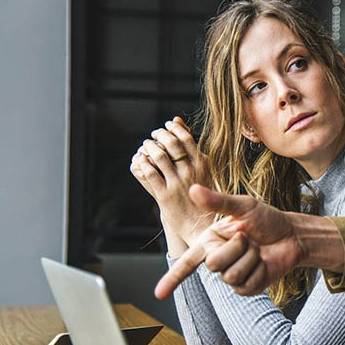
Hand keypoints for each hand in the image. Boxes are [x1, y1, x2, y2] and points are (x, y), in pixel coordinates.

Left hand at [129, 117, 211, 245]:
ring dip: (149, 147)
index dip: (174, 128)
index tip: (166, 126)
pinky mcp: (165, 196)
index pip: (186, 138)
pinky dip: (143, 163)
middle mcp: (191, 172)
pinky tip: (141, 160)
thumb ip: (190, 146)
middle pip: (172, 144)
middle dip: (160, 135)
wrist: (200, 224)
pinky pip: (150, 174)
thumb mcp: (203, 169)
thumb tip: (177, 120)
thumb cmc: (202, 195)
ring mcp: (178, 184)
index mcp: (203, 165)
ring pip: (159, 157)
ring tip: (146, 145)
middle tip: (154, 134)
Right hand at [155, 184, 344, 298]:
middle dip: (236, 247)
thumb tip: (193, 189)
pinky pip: (245, 284)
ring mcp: (232, 275)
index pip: (187, 262)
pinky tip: (264, 262)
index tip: (158, 294)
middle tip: (249, 238)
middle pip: (213, 264)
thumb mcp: (244, 206)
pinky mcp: (247, 287)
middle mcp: (218, 259)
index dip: (172, 279)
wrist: (292, 235)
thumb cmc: (267, 219)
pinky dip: (258, 270)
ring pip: (230, 275)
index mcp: (210, 241)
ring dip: (249, 258)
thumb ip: (218, 201)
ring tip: (258, 249)